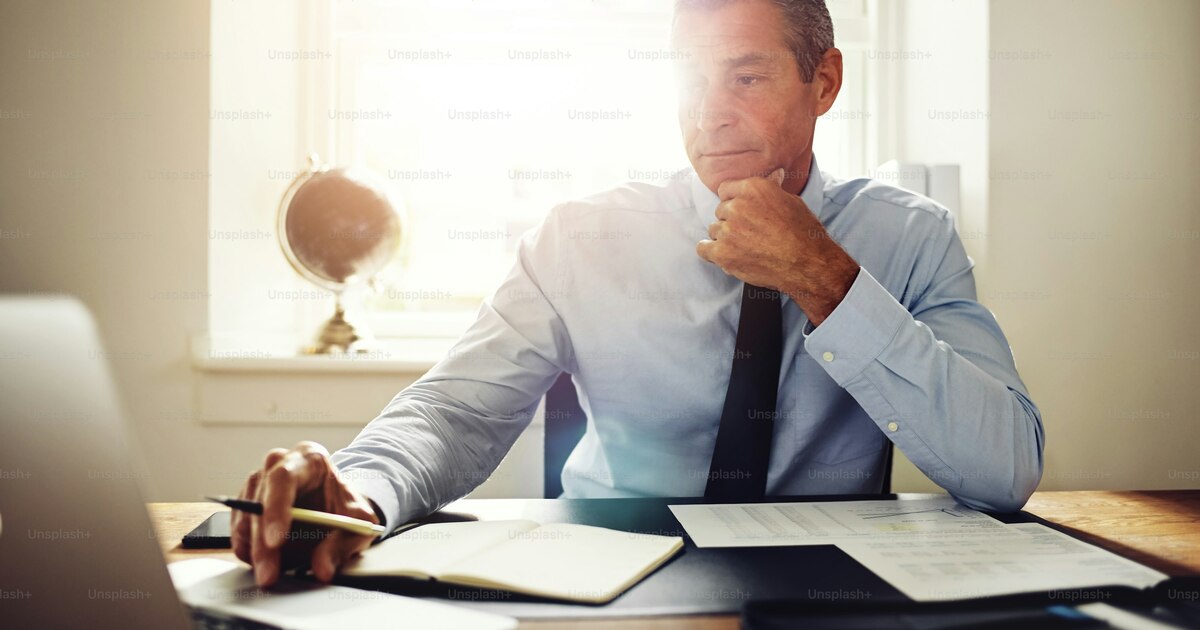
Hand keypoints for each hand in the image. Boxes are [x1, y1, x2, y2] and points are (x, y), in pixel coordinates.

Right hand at [232, 441, 381, 586]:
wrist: (336, 510)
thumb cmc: (347, 510)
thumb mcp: (358, 526)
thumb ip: (342, 545)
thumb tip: (322, 569)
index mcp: (309, 458)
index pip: (283, 477)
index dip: (276, 509)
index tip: (275, 542)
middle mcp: (278, 464)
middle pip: (259, 500)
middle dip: (261, 543)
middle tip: (269, 574)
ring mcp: (259, 483)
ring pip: (244, 518)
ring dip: (254, 550)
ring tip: (273, 572)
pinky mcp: (247, 504)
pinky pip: (239, 530)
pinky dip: (249, 551)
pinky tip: (266, 562)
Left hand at [696, 168, 859, 326]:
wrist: (807, 263)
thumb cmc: (803, 233)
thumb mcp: (791, 201)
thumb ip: (773, 189)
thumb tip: (775, 174)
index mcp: (753, 188)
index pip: (725, 190)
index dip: (733, 201)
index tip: (741, 212)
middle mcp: (737, 205)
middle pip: (720, 211)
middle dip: (731, 221)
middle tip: (748, 233)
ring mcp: (728, 230)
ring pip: (714, 230)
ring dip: (724, 238)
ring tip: (744, 247)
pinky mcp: (723, 253)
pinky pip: (702, 248)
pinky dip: (710, 252)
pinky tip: (722, 255)